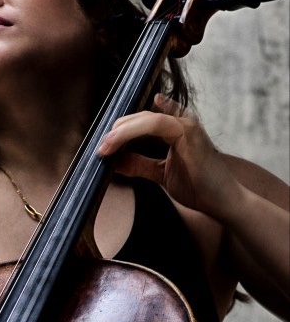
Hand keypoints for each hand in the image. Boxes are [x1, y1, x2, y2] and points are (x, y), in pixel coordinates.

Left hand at [97, 93, 241, 221]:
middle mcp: (180, 123)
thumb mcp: (159, 174)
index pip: (141, 123)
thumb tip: (113, 160)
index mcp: (173, 130)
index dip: (120, 131)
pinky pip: (160, 124)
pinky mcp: (190, 134)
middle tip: (100, 147)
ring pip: (147, 120)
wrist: (221, 202)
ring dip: (123, 132)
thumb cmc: (196, 187)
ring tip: (106, 146)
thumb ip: (139, 164)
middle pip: (140, 119)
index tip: (102, 145)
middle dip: (117, 131)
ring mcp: (187, 126)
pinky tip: (123, 129)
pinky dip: (138, 128)